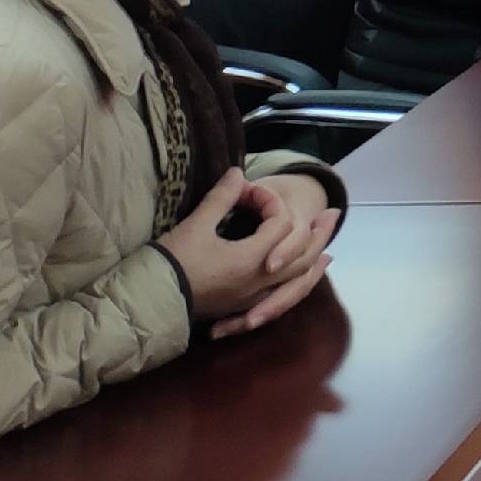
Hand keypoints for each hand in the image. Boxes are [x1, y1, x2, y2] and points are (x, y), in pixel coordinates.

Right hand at [160, 170, 334, 339]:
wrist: (147, 305)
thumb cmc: (171, 264)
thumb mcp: (195, 225)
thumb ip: (221, 198)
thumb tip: (238, 173)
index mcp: (251, 259)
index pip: (279, 224)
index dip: (267, 201)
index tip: (246, 191)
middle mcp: (259, 282)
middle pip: (303, 255)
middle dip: (318, 233)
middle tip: (333, 215)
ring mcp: (252, 298)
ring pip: (297, 281)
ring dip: (314, 261)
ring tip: (328, 251)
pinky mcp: (242, 307)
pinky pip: (281, 296)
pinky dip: (297, 284)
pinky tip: (298, 279)